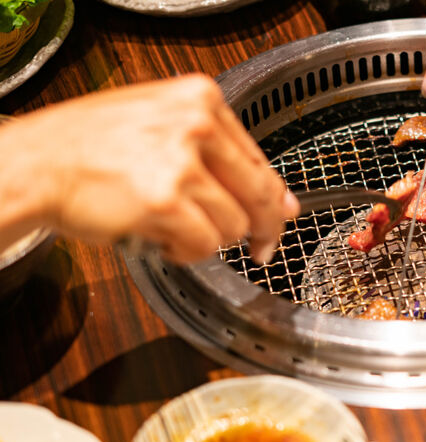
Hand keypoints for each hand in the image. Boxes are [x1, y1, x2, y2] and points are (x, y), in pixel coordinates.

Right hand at [0, 75, 297, 263]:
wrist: (36, 163)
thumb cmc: (91, 146)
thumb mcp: (162, 127)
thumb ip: (223, 157)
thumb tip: (283, 203)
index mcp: (201, 99)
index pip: (259, 158)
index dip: (273, 197)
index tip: (280, 216)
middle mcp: (197, 125)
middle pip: (259, 194)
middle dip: (264, 229)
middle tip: (261, 247)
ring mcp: (182, 164)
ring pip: (232, 225)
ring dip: (208, 238)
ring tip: (173, 226)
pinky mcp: (166, 202)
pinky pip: (204, 245)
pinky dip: (188, 253)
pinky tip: (163, 239)